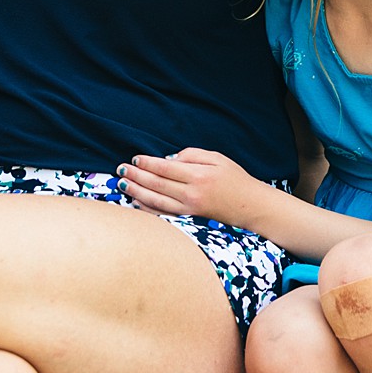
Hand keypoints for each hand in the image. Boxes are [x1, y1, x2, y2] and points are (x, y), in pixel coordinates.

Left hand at [118, 149, 266, 227]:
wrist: (251, 206)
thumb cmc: (235, 179)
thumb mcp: (217, 158)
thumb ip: (192, 155)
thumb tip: (169, 159)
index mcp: (199, 175)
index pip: (165, 168)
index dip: (147, 163)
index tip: (134, 159)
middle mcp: (192, 193)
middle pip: (157, 184)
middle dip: (136, 176)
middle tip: (120, 170)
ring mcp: (190, 208)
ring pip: (156, 200)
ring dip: (136, 191)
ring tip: (122, 184)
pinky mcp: (189, 217)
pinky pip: (164, 213)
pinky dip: (148, 208)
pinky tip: (136, 202)